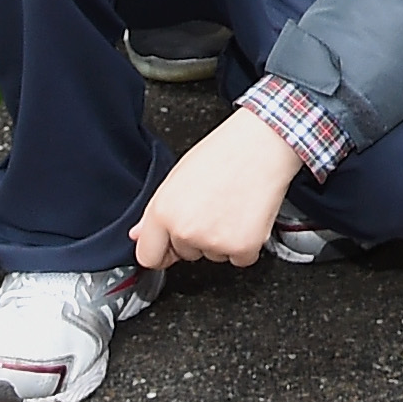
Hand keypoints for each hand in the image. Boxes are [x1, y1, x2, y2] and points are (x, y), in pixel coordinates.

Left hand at [132, 107, 297, 270]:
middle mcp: (185, 230)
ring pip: (213, 256)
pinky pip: (240, 259)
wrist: (264, 143)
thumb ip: (155, 211)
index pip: (148, 257)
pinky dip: (246, 244)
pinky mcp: (243, 247)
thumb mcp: (179, 175)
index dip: (161, 251)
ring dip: (222, 239)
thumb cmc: (224, 152)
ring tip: (231, 204)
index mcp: (163, 212)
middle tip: (213, 206)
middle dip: (197, 237)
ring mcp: (214, 242)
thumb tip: (138, 234)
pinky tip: (248, 215)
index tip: (171, 247)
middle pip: (185, 255)